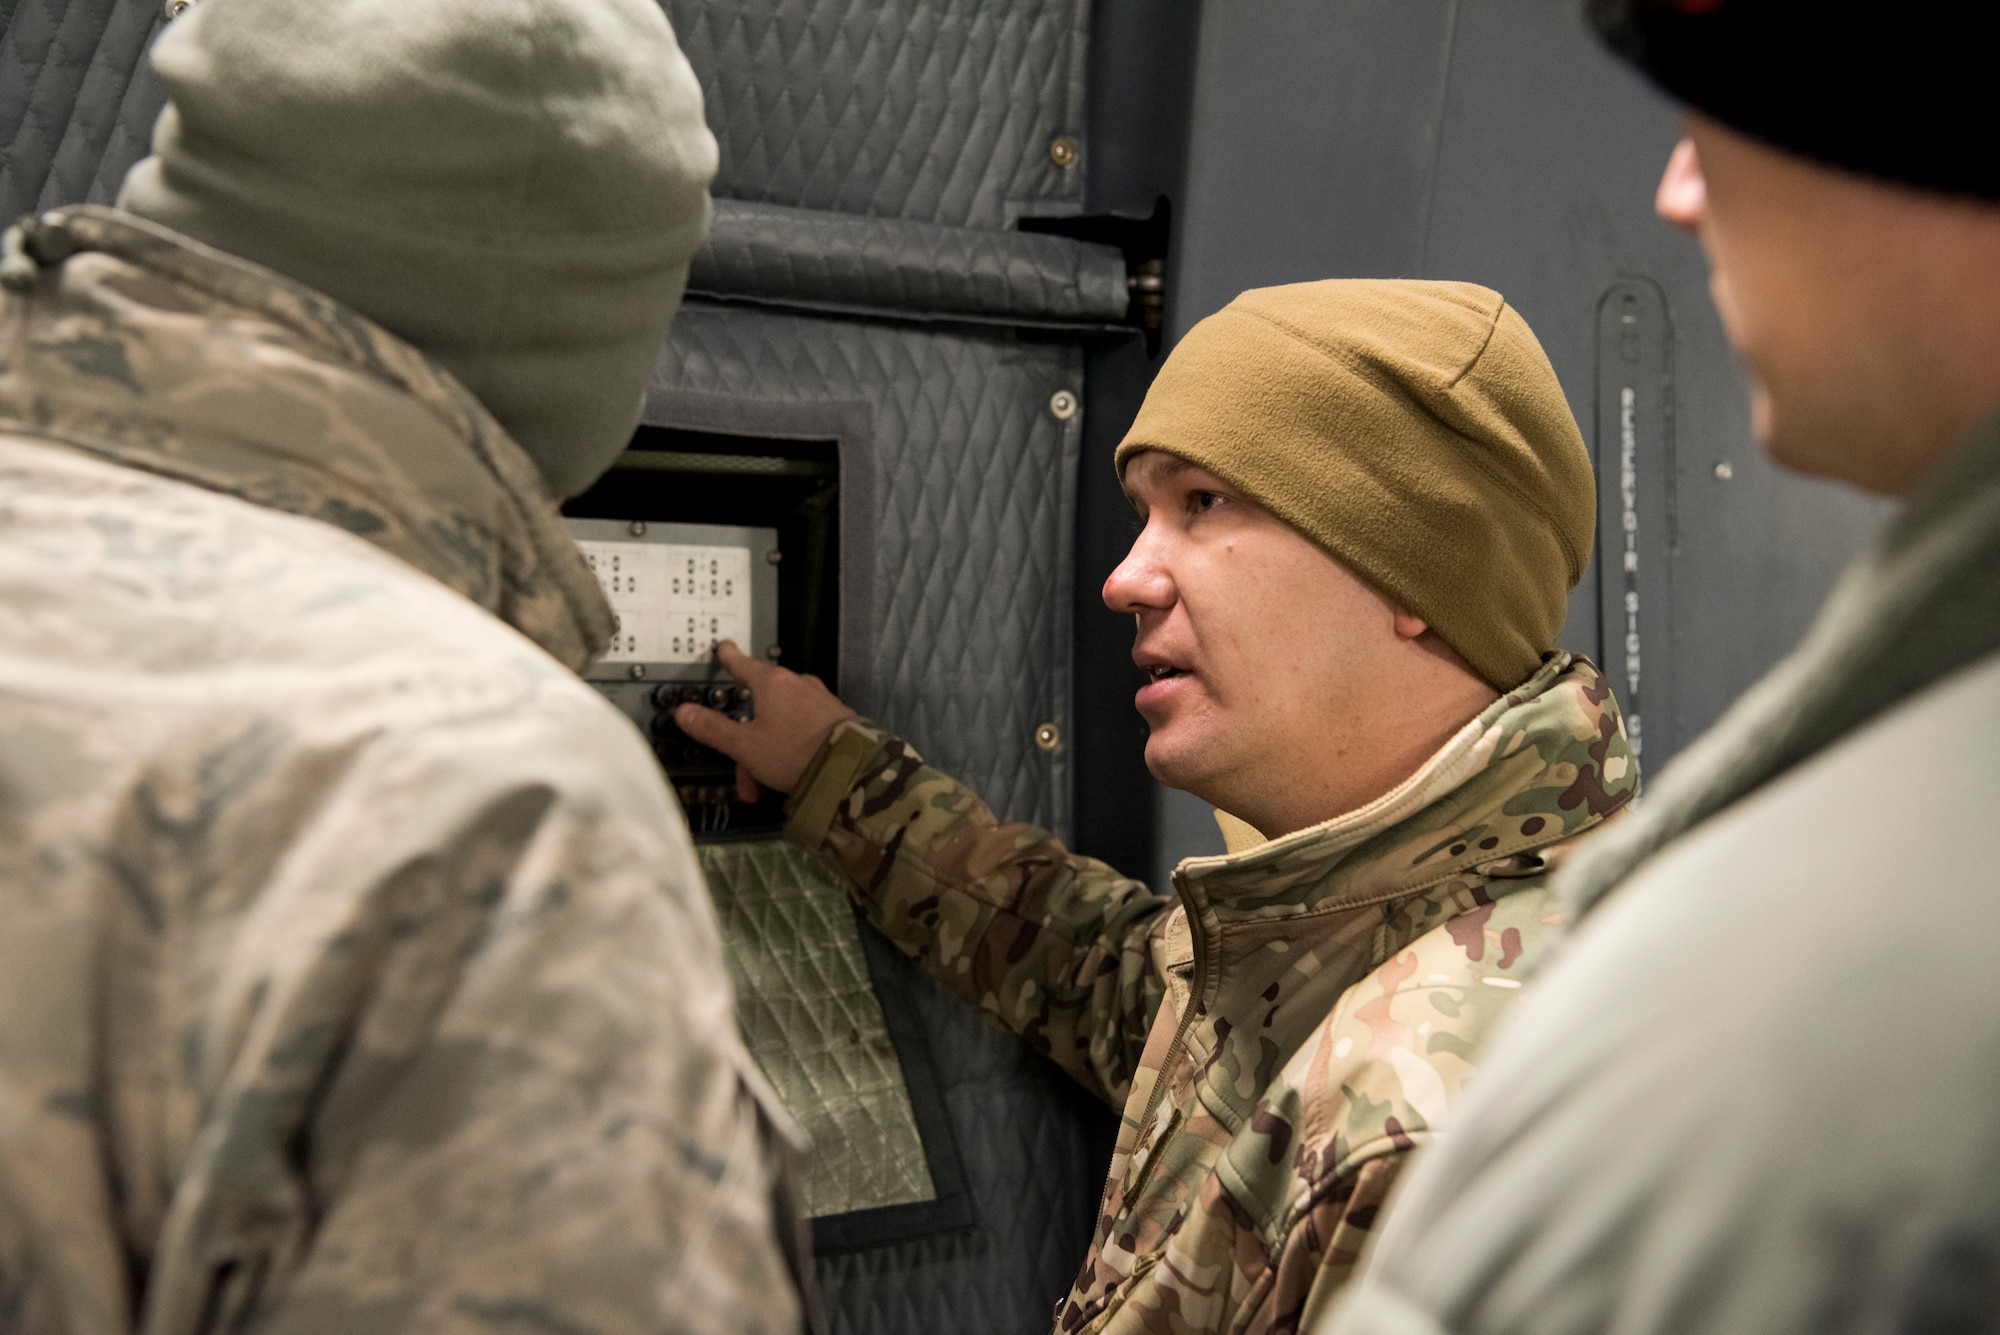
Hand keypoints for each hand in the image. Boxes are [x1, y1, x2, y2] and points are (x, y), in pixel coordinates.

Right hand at [675, 640, 857, 802]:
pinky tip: (791, 776)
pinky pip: (802, 731)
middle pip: (760, 708)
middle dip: (746, 744)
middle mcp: (797, 684)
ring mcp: (819, 700)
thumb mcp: (745, 746)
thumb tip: (684, 713)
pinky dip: (790, 752)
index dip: (729, 657)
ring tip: (764, 786)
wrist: (852, 768)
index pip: (743, 664)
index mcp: (772, 683)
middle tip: (744, 776)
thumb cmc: (795, 752)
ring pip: (780, 725)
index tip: (725, 647)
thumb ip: (713, 729)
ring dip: (767, 755)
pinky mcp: (836, 718)